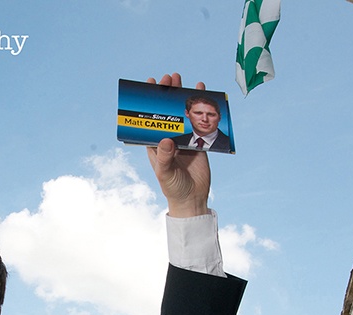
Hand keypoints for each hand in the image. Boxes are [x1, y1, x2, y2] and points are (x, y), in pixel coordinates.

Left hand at [145, 73, 210, 217]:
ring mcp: (183, 138)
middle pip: (167, 111)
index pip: (150, 118)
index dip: (150, 102)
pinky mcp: (198, 142)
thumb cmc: (172, 187)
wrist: (192, 198)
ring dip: (182, 97)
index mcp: (154, 144)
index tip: (149, 85)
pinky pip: (199, 121)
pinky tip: (203, 94)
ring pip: (182, 113)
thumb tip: (166, 140)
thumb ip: (164, 157)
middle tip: (169, 78)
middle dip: (167, 94)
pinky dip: (201, 108)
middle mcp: (168, 138)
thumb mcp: (165, 173)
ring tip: (181, 80)